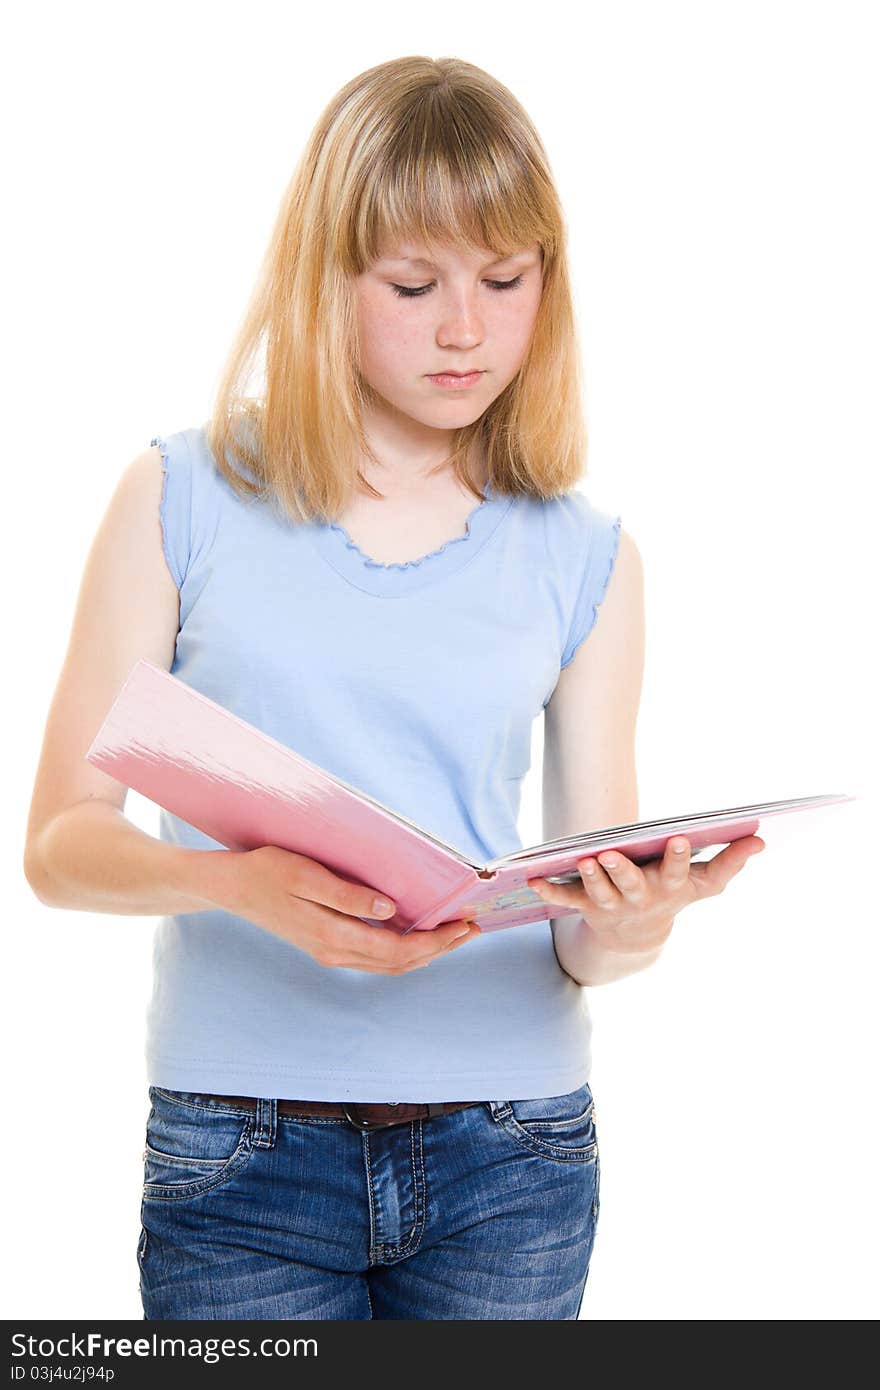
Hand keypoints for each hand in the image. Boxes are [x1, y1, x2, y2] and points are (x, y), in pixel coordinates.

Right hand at [208, 844, 479, 973]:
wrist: (231, 886)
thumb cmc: (267, 871)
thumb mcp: (305, 875)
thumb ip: (347, 895)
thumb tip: (391, 910)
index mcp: (332, 937)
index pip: (399, 951)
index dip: (436, 942)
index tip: (464, 924)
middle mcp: (335, 952)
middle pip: (400, 963)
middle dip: (440, 948)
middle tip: (472, 928)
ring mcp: (330, 952)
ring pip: (389, 964)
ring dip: (424, 951)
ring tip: (453, 932)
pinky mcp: (326, 944)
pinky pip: (375, 956)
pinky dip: (403, 948)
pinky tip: (416, 932)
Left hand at [527, 835, 765, 954]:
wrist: (637, 939)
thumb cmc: (674, 896)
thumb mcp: (705, 884)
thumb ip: (730, 862)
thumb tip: (760, 839)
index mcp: (669, 888)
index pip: (677, 871)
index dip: (677, 856)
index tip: (679, 837)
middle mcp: (640, 897)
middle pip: (631, 884)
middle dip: (622, 871)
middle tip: (611, 854)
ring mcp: (612, 904)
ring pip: (599, 892)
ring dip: (591, 878)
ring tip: (584, 860)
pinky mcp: (586, 907)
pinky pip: (565, 899)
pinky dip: (549, 890)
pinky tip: (532, 879)